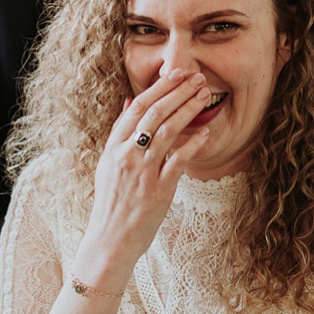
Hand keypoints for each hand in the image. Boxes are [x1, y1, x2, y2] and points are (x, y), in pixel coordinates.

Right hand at [76, 73, 224, 289]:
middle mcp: (126, 156)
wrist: (110, 239)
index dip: (159, 87)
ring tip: (204, 95)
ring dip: (188, 110)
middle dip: (178, 91)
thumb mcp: (108, 164)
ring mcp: (142, 172)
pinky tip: (205, 132)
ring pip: (167, 131)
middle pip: (154, 114)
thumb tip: (130, 101)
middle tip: (197, 77)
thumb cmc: (112, 203)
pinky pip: (179, 160)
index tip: (177, 73)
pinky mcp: (158, 190)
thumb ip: (120, 133)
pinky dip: (193, 143)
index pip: (137, 108)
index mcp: (113, 148)